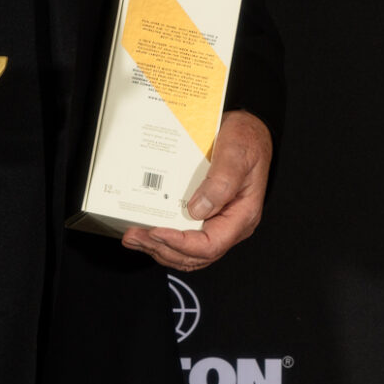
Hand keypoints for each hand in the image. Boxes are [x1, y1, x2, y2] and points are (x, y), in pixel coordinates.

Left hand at [122, 110, 271, 272]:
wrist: (248, 129)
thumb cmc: (247, 139)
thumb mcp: (237, 154)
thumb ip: (222, 182)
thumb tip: (197, 210)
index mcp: (242, 214)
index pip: (210, 244)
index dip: (181, 243)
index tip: (157, 232)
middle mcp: (230, 223)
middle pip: (195, 254)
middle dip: (162, 248)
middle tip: (135, 236)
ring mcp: (218, 220)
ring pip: (188, 251)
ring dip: (159, 248)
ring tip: (134, 238)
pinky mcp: (206, 213)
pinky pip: (185, 236)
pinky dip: (165, 239)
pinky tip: (147, 230)